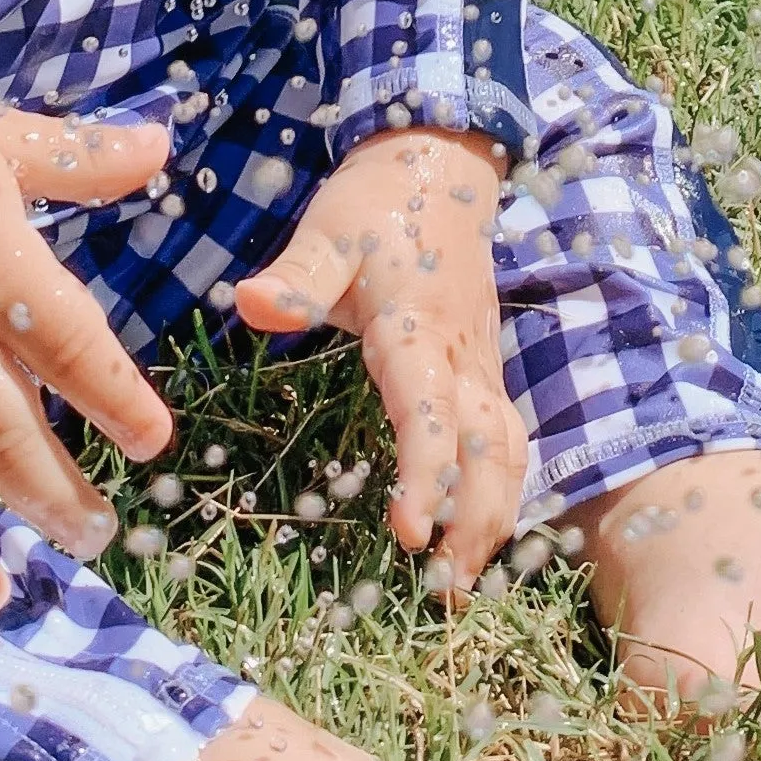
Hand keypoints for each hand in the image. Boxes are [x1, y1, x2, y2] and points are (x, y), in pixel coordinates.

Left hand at [233, 128, 523, 601]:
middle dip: (475, 521)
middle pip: (487, 449)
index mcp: (419, 330)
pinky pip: (506, 439)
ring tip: (464, 583)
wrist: (440, 167)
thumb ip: (298, 276)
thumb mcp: (329, 231)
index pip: (428, 412)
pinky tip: (480, 530)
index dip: (423, 473)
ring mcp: (481, 365)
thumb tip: (253, 303)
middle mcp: (462, 357)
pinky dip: (501, 490)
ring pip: (507, 449)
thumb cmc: (375, 206)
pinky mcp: (484, 370)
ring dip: (495, 515)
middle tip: (447, 593)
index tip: (408, 533)